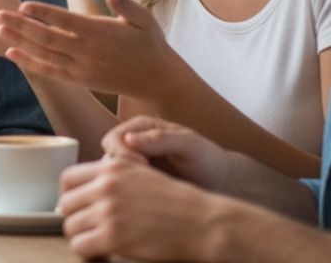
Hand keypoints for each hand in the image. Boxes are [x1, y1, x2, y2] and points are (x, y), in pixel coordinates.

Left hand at [0, 0, 177, 95]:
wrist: (157, 81)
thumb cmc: (150, 43)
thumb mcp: (144, 20)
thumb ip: (126, 4)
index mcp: (99, 33)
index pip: (65, 20)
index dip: (44, 13)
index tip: (23, 5)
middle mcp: (87, 52)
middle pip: (48, 37)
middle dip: (21, 26)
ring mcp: (81, 68)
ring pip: (44, 54)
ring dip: (20, 42)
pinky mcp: (79, 80)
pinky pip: (50, 71)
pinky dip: (30, 62)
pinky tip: (12, 53)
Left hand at [59, 157, 224, 260]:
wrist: (201, 222)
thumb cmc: (177, 201)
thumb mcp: (141, 173)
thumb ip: (114, 176)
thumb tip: (91, 187)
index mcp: (110, 167)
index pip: (68, 178)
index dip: (69, 196)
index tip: (77, 208)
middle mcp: (105, 185)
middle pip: (65, 204)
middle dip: (74, 219)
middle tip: (87, 230)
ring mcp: (108, 211)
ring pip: (70, 226)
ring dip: (80, 237)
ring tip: (95, 244)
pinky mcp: (113, 237)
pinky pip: (81, 246)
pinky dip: (87, 253)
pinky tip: (102, 254)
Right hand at [100, 115, 235, 191]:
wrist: (223, 182)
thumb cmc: (208, 159)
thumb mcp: (189, 144)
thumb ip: (160, 139)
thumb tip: (128, 139)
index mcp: (140, 128)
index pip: (114, 138)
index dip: (121, 152)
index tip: (142, 165)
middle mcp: (133, 145)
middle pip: (108, 157)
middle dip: (121, 171)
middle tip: (144, 183)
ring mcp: (136, 166)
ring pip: (114, 177)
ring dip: (125, 186)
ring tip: (148, 194)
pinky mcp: (141, 186)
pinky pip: (125, 191)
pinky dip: (131, 197)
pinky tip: (149, 203)